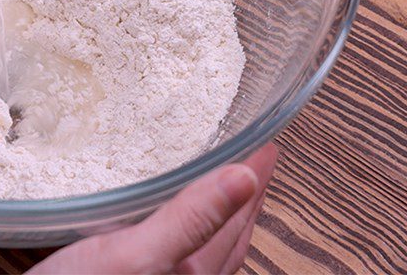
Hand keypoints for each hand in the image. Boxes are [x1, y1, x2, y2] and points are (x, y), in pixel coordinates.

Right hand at [30, 144, 276, 274]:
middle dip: (245, 193)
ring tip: (222, 182)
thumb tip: (246, 178)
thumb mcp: (136, 255)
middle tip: (254, 156)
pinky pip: (177, 251)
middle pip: (229, 235)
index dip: (256, 178)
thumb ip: (191, 219)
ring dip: (219, 211)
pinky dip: (186, 226)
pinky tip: (166, 217)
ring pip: (206, 246)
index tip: (269, 144)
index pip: (238, 218)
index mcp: (193, 273)